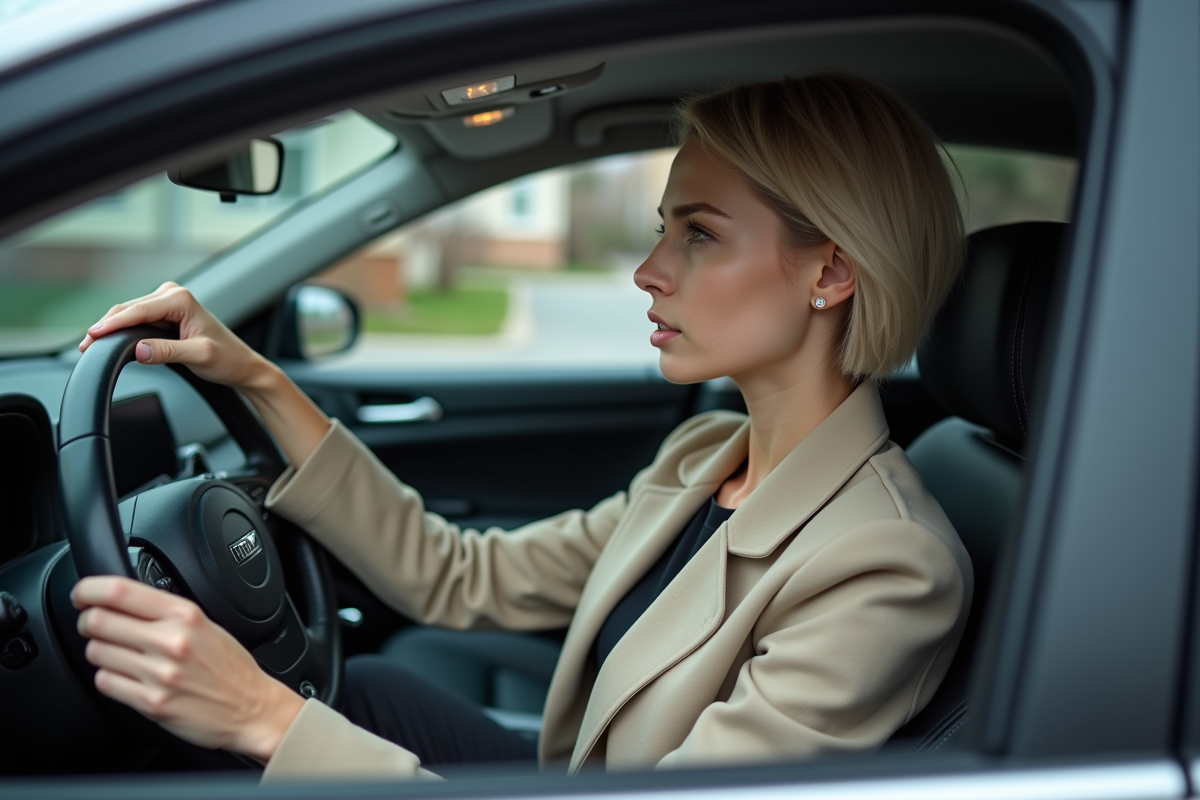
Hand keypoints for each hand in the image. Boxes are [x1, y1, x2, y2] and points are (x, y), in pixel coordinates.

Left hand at [72, 576, 304, 762]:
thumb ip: (165, 611)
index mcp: (185, 615)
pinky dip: (109, 678)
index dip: (89, 590)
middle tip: (94, 625)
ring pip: (96, 652)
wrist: (251, 708)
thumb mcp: (206, 624)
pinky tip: (127, 676)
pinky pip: (105, 682)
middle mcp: (171, 641)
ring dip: (100, 651)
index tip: (82, 594)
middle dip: (88, 622)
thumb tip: (120, 601)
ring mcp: (159, 674)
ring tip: (119, 654)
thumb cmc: (230, 667)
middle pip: (98, 621)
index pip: (119, 591)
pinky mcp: (151, 703)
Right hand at [77, 282, 331, 467]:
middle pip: (128, 310)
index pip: (138, 310)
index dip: (112, 324)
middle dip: (105, 327)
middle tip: (84, 347)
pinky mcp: (165, 314)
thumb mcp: (198, 356)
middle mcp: (173, 294)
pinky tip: (109, 341)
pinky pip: (136, 321)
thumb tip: (139, 350)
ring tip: (90, 346)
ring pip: (129, 314)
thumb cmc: (227, 359)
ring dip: (111, 329)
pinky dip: (122, 331)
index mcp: (181, 299)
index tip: (92, 336)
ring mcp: (168, 303)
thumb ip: (168, 352)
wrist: (242, 365)